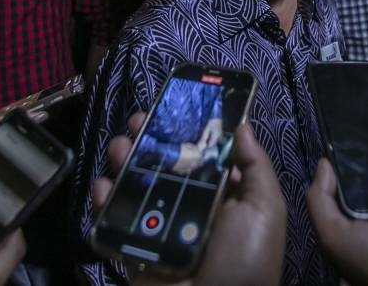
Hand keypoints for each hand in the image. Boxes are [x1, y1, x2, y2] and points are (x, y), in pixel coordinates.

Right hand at [93, 114, 285, 285]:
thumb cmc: (245, 260)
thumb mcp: (264, 209)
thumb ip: (255, 166)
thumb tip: (243, 124)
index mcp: (224, 197)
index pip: (204, 154)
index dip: (190, 130)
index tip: (175, 106)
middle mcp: (192, 208)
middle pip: (166, 164)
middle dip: (150, 139)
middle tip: (138, 121)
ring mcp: (161, 227)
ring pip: (138, 185)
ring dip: (125, 159)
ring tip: (118, 145)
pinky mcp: (134, 247)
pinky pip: (115, 219)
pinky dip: (104, 199)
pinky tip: (103, 184)